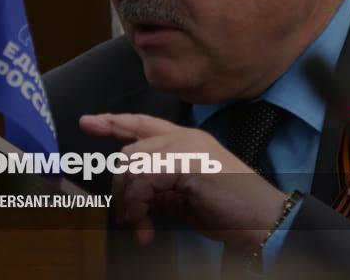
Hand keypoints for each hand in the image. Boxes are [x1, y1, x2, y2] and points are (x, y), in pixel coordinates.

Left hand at [79, 113, 285, 248]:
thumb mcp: (185, 200)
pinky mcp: (188, 161)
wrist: (262, 220)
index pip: (142, 124)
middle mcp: (185, 138)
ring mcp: (187, 146)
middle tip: (129, 221)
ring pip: (132, 166)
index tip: (88, 122)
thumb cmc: (230, 211)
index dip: (113, 122)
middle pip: (129, 153)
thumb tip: (133, 201)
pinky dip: (138, 206)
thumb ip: (159, 192)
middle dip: (121, 190)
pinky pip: (144, 180)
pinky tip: (146, 226)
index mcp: (185, 142)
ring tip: (139, 227)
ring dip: (128, 203)